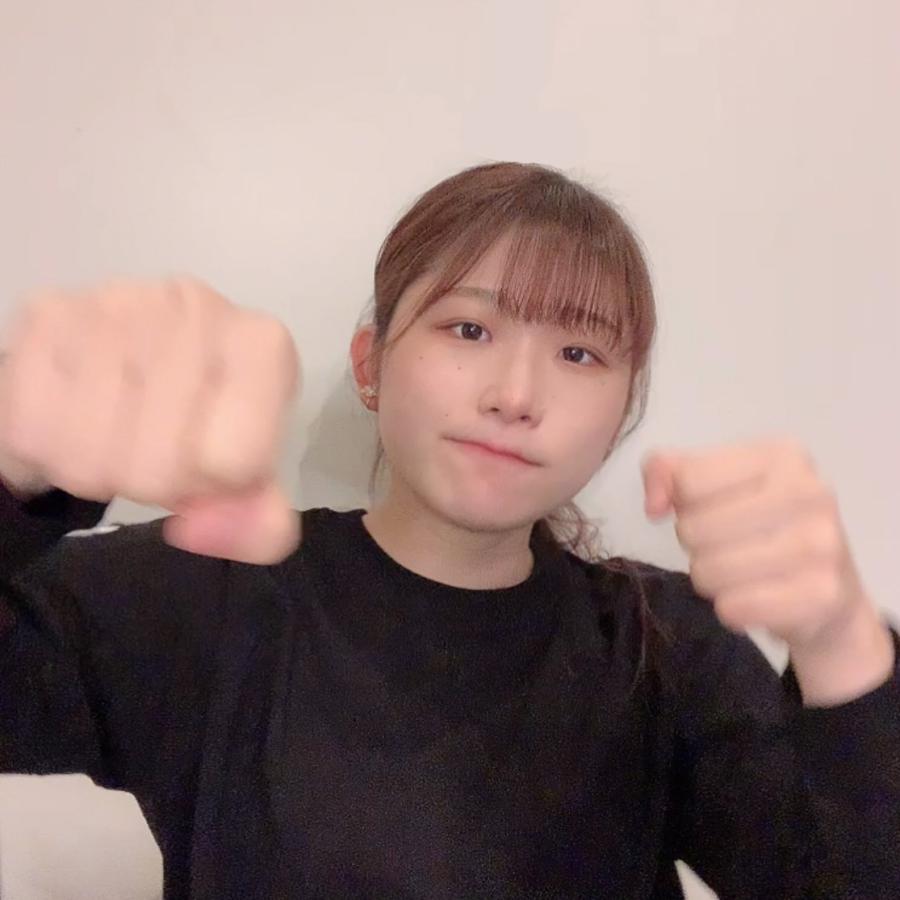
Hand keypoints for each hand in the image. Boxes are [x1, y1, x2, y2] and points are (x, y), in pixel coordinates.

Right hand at [0, 277, 301, 564]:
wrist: (120, 369)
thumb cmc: (199, 423)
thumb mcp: (247, 478)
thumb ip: (255, 523)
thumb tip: (200, 530)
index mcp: (261, 345)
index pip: (236, 462)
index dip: (216, 489)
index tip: (212, 468)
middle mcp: (197, 308)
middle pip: (162, 468)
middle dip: (155, 485)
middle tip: (156, 455)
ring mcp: (119, 303)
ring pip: (92, 458)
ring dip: (98, 471)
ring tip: (116, 438)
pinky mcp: (50, 313)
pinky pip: (34, 432)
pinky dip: (47, 450)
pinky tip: (73, 419)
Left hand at [640, 437, 873, 649]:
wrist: (828, 594)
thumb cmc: (761, 528)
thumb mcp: (715, 485)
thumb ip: (667, 472)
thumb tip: (654, 506)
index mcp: (781, 455)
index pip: (688, 480)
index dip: (685, 504)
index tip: (711, 512)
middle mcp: (809, 491)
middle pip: (694, 528)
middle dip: (696, 546)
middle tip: (726, 549)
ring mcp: (822, 543)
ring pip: (710, 570)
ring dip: (710, 580)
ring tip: (739, 574)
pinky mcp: (821, 595)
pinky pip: (734, 607)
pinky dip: (731, 609)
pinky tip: (755, 599)